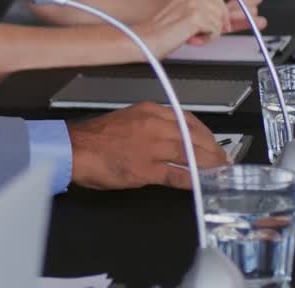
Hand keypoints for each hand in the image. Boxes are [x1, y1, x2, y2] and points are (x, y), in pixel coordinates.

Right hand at [67, 102, 228, 189]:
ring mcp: (152, 147)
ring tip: (218, 172)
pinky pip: (178, 175)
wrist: (73, 148)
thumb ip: (150, 126)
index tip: (212, 142)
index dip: (205, 133)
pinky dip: (193, 180)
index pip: (188, 120)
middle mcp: (154, 125)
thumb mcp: (128, 120)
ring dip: (209, 165)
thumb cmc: (95, 137)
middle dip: (213, 150)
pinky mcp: (146, 169)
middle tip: (222, 160)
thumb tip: (170, 138)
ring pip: (191, 154)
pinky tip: (201, 183)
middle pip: (194, 137)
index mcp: (149, 111)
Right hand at [135, 0, 229, 56]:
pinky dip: (208, 39)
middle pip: (219, 4)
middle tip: (213, 33)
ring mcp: (192, 5)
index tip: (222, 23)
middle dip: (221, 21)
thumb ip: (197, 11)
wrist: (145, 40)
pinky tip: (194, 40)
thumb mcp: (180, 15)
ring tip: (196, 38)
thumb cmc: (159, 33)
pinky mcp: (194, 17)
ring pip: (218, 18)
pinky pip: (215, 29)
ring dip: (212, 32)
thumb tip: (220, 18)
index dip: (221, 10)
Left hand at [193, 0, 267, 33]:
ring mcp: (242, 8)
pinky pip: (258, 22)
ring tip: (226, 17)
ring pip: (254, 10)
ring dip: (241, 14)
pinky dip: (252, 23)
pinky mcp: (241, 22)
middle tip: (229, 9)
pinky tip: (243, 23)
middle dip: (243, 4)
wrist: (189, 15)